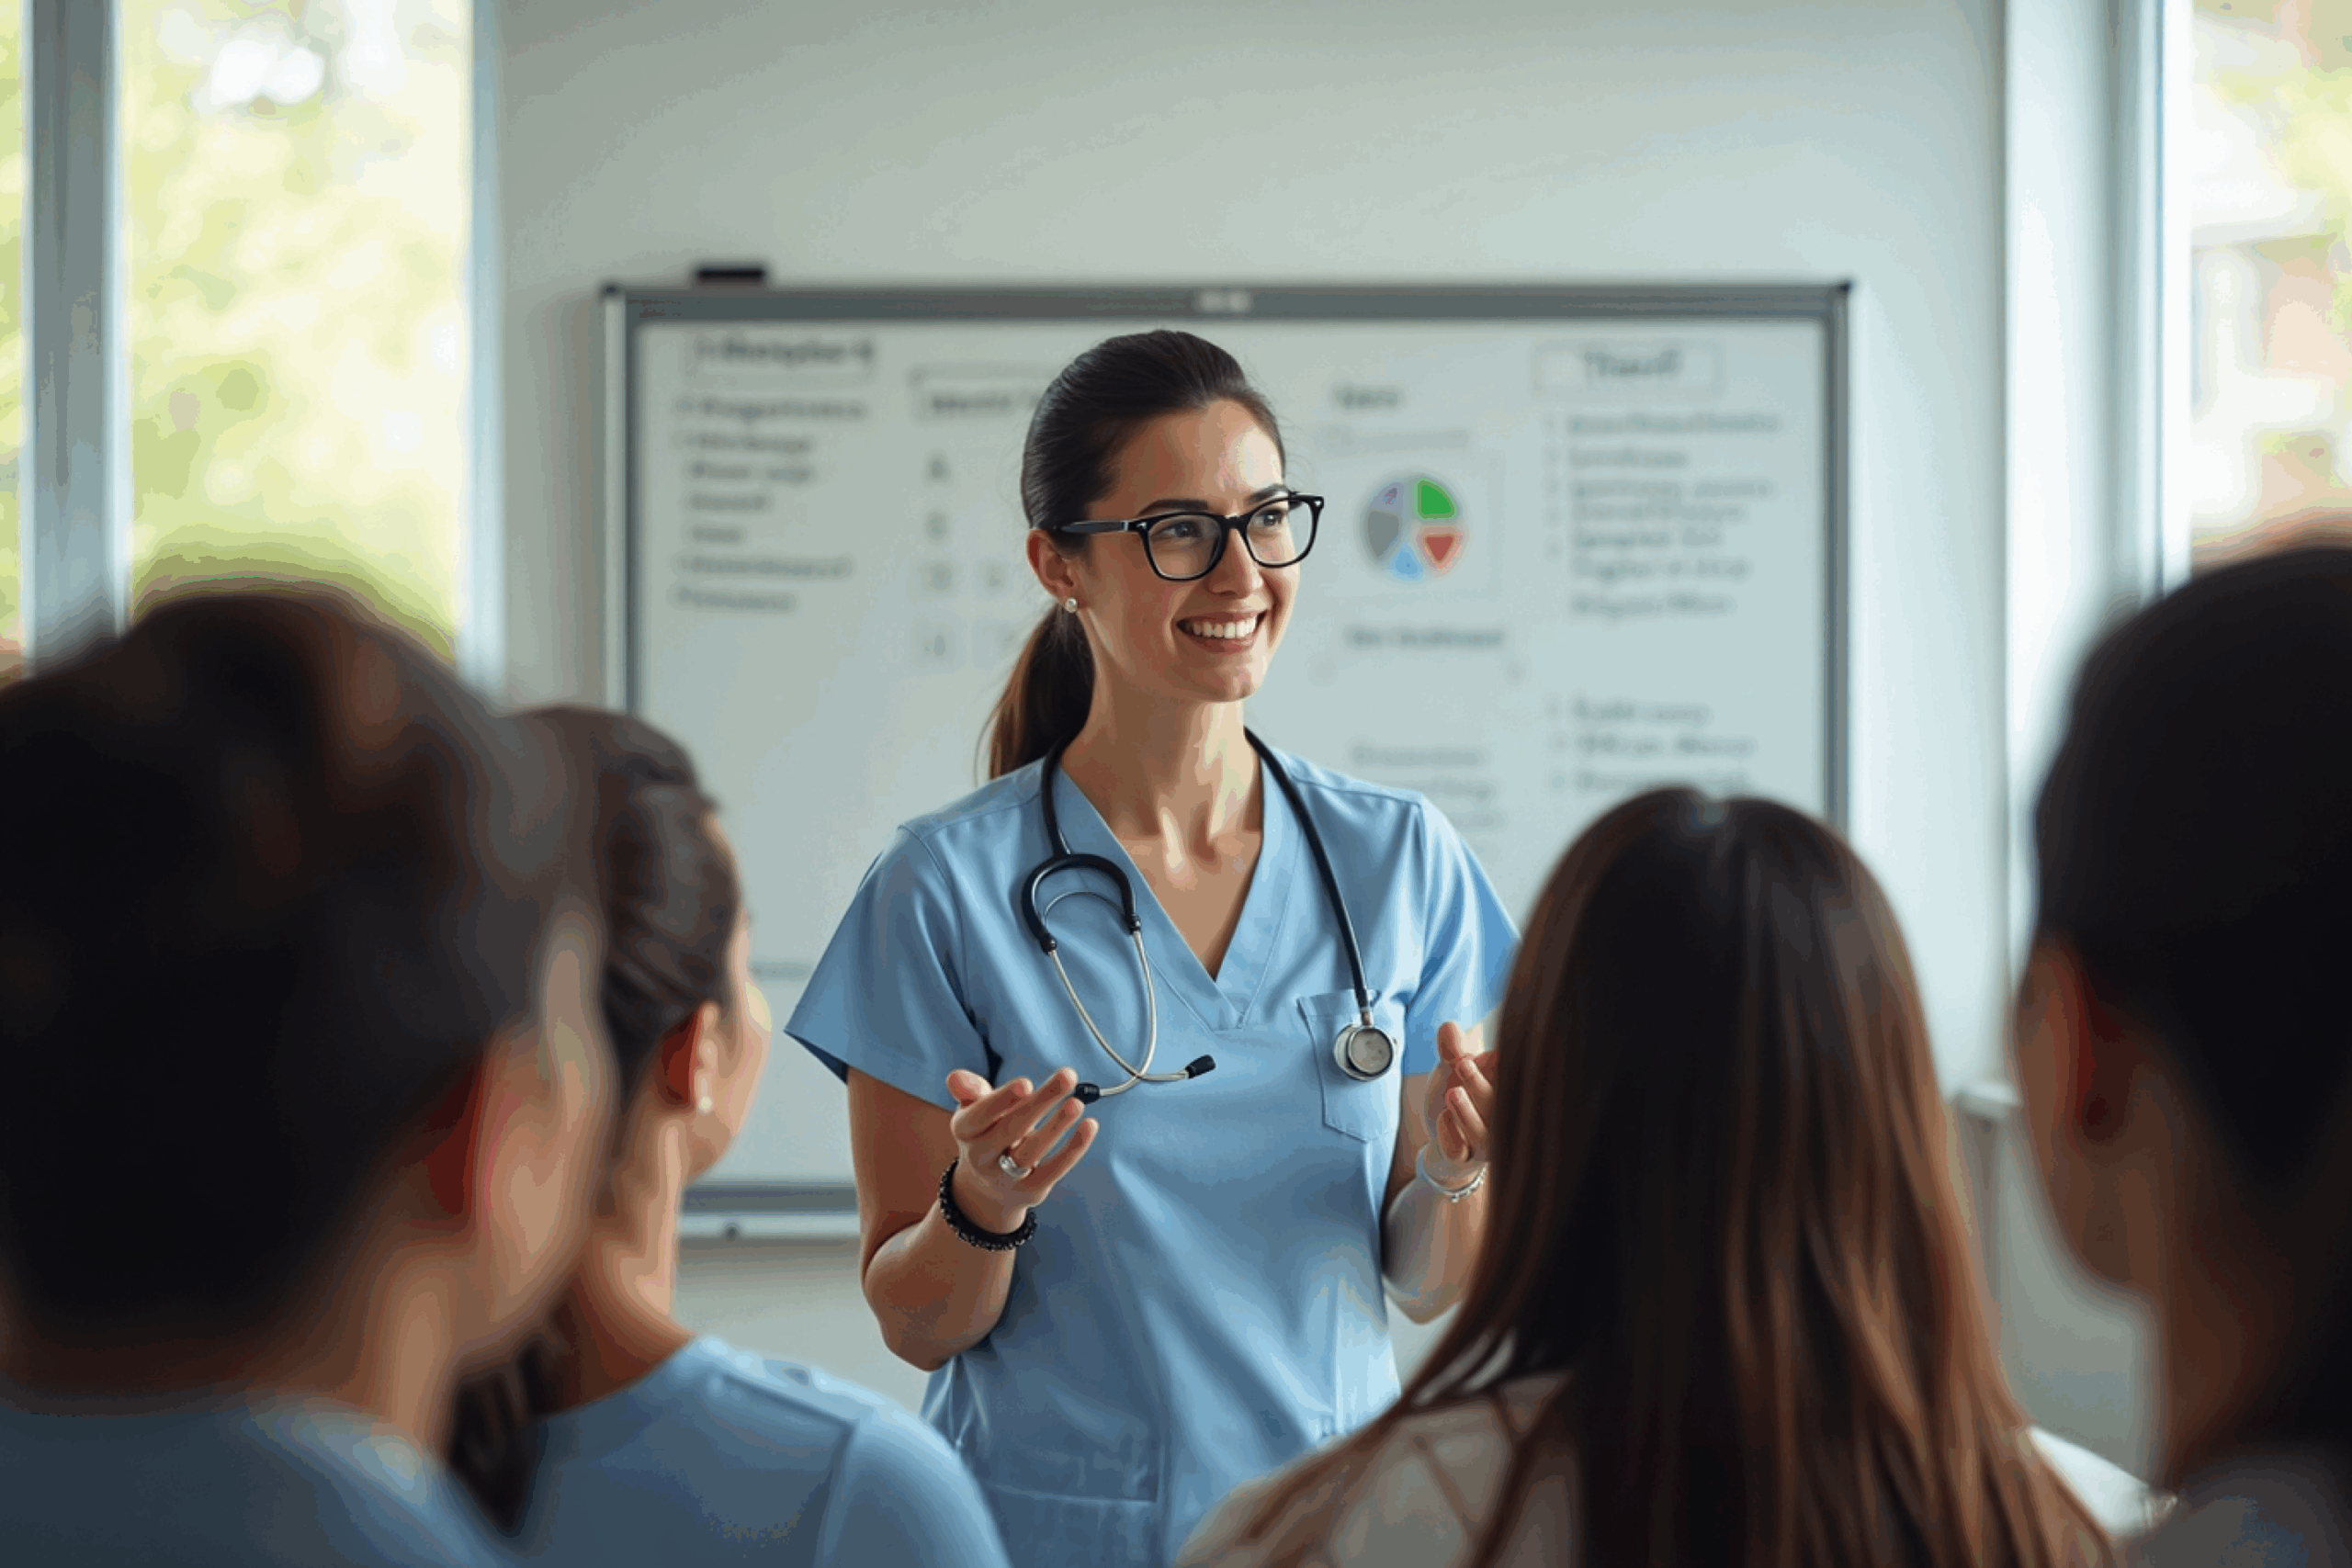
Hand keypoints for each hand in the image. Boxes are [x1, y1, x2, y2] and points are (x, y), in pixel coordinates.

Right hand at [943, 1067, 1098, 1231]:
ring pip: (1032, 1152)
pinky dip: (1073, 1149)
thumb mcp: (974, 1110)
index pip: (979, 1115)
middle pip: (1010, 1129)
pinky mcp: (1030, 1192)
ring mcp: (1005, 1178)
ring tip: (1077, 1103)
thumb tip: (956, 1078)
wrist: (988, 1188)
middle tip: (1068, 1076)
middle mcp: (980, 1157)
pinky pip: (1053, 1171)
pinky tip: (1090, 1126)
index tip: (1027, 1083)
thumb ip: (970, 1090)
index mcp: (965, 1131)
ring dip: (1057, 1126)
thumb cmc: (988, 1133)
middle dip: (1040, 1102)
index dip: (1002, 1100)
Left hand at [1419, 1022, 1494, 1187]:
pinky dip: (1452, 1136)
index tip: (1490, 1053)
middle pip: (1499, 1108)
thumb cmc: (1456, 1102)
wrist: (1444, 1146)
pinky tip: (1443, 1118)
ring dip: (1469, 1113)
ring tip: (1453, 1093)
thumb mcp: (1450, 1072)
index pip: (1513, 1083)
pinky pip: (1460, 1153)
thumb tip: (1449, 1027)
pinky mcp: (1464, 1160)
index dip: (1503, 1068)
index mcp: (1503, 1094)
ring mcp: (1484, 1143)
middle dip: (1482, 1085)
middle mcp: (1500, 1120)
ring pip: (1484, 1134)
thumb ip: (1451, 1050)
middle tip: (1464, 1064)